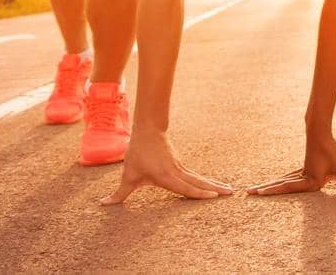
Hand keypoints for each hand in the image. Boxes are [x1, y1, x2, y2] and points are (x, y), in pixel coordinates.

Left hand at [100, 130, 233, 204]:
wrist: (148, 131)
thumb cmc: (138, 154)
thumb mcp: (128, 176)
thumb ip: (119, 194)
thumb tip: (103, 205)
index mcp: (166, 176)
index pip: (185, 187)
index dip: (199, 193)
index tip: (214, 197)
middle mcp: (177, 172)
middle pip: (199, 183)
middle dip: (215, 189)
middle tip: (232, 193)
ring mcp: (181, 168)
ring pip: (200, 179)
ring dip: (214, 185)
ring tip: (229, 190)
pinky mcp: (181, 166)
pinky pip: (196, 177)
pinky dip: (207, 182)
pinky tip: (214, 186)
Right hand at [247, 130, 335, 195]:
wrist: (320, 133)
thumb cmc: (331, 151)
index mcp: (310, 181)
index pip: (290, 188)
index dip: (273, 191)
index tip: (258, 193)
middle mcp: (302, 178)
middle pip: (280, 186)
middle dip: (264, 191)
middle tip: (246, 193)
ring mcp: (299, 172)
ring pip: (281, 182)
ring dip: (268, 187)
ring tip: (252, 191)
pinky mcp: (301, 169)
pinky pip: (287, 179)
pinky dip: (279, 184)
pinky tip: (274, 186)